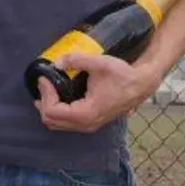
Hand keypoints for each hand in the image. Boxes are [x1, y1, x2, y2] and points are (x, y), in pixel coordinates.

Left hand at [35, 53, 157, 133]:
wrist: (141, 85)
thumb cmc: (123, 75)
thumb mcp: (99, 63)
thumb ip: (76, 60)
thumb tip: (57, 62)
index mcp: (86, 113)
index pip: (53, 112)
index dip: (45, 94)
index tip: (44, 78)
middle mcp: (86, 124)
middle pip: (52, 121)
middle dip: (43, 102)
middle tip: (43, 83)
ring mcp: (89, 125)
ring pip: (58, 124)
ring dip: (48, 108)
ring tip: (47, 89)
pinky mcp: (91, 121)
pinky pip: (66, 122)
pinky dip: (57, 111)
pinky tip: (57, 96)